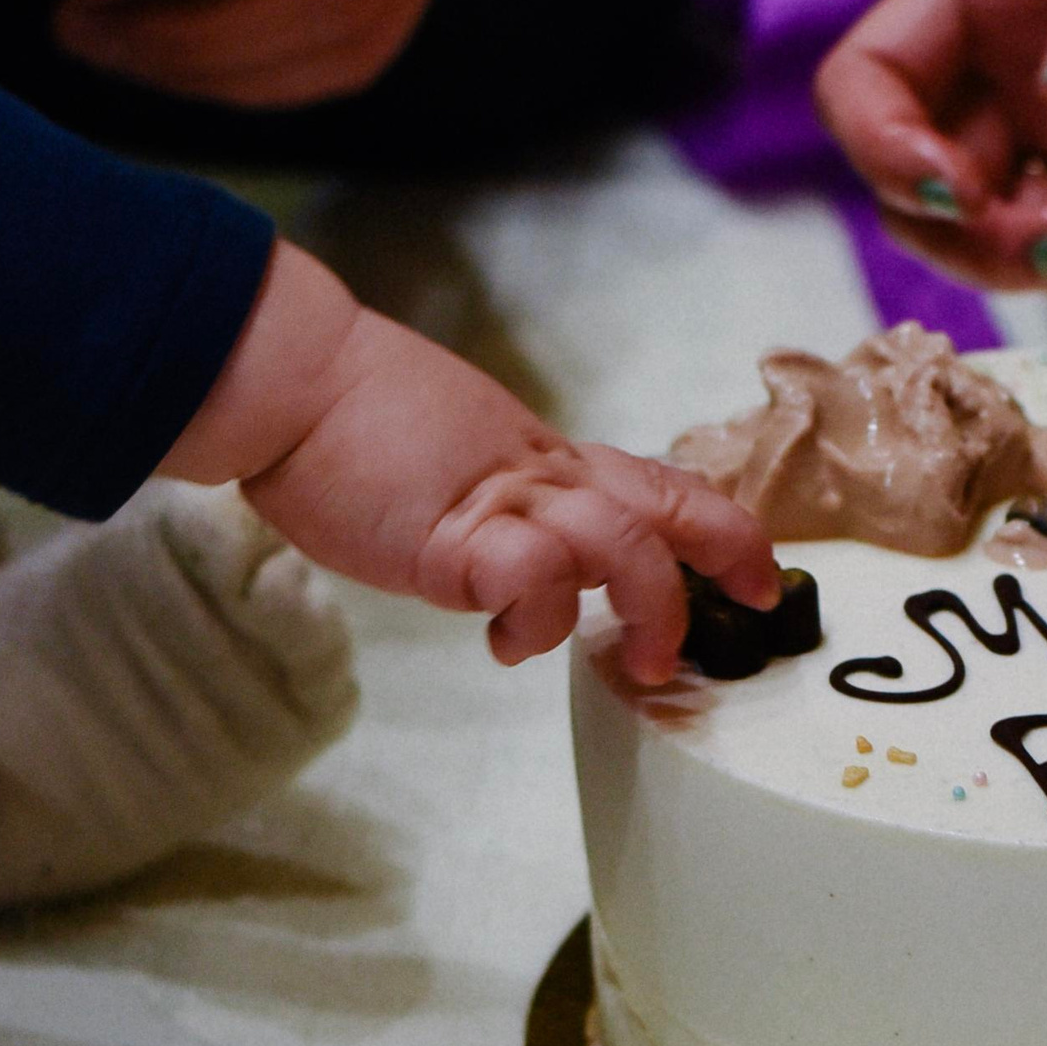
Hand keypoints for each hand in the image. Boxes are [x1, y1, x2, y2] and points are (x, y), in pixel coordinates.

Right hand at [164, 244, 776, 681]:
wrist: (287, 380)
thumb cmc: (349, 421)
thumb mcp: (456, 461)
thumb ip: (500, 507)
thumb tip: (513, 561)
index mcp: (549, 461)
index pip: (663, 487)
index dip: (725, 532)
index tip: (759, 581)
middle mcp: (545, 477)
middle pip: (670, 508)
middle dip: (720, 569)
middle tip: (713, 638)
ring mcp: (505, 502)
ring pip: (624, 545)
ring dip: (648, 610)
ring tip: (637, 665)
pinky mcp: (455, 534)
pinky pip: (532, 578)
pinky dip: (537, 620)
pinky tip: (506, 643)